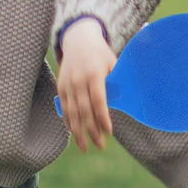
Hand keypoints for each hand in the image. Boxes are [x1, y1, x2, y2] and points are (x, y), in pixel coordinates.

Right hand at [56, 18, 115, 150]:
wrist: (78, 39)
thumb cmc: (101, 54)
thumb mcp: (113, 63)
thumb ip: (117, 82)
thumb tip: (126, 102)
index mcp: (94, 74)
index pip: (98, 101)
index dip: (103, 117)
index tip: (109, 132)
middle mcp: (78, 80)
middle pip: (84, 110)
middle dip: (92, 130)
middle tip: (100, 145)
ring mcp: (68, 84)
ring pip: (72, 112)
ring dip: (78, 132)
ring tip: (85, 147)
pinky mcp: (61, 87)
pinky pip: (64, 108)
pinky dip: (68, 121)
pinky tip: (74, 133)